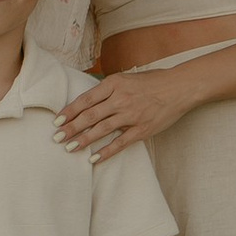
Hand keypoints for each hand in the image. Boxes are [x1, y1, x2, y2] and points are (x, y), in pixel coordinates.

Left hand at [56, 67, 190, 160]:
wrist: (179, 87)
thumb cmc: (152, 81)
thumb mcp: (126, 77)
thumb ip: (108, 88)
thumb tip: (88, 100)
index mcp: (114, 84)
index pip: (86, 100)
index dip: (69, 111)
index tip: (57, 120)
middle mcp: (121, 99)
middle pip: (89, 116)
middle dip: (71, 128)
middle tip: (56, 137)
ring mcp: (131, 115)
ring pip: (101, 130)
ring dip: (83, 140)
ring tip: (69, 148)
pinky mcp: (142, 129)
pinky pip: (120, 143)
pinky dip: (106, 152)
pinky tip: (93, 158)